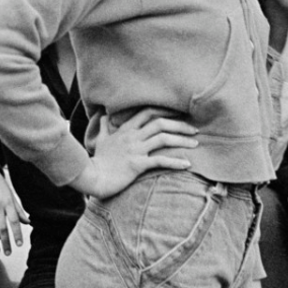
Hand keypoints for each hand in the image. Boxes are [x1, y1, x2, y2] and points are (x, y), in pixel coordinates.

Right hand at [0, 168, 26, 254]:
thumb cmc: (0, 186)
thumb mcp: (11, 196)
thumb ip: (18, 210)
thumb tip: (28, 222)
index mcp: (8, 202)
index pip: (14, 220)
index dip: (17, 233)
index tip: (19, 244)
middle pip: (2, 228)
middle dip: (5, 242)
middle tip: (8, 253)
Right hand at [69, 108, 198, 198]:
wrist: (91, 177)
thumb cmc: (98, 160)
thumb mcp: (100, 139)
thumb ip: (104, 126)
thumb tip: (103, 115)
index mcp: (125, 129)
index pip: (148, 113)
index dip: (165, 110)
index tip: (180, 113)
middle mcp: (132, 136)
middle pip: (160, 123)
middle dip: (180, 125)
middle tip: (194, 130)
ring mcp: (135, 150)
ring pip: (163, 139)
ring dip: (182, 140)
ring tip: (195, 144)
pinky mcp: (137, 164)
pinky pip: (160, 160)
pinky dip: (176, 162)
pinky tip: (187, 164)